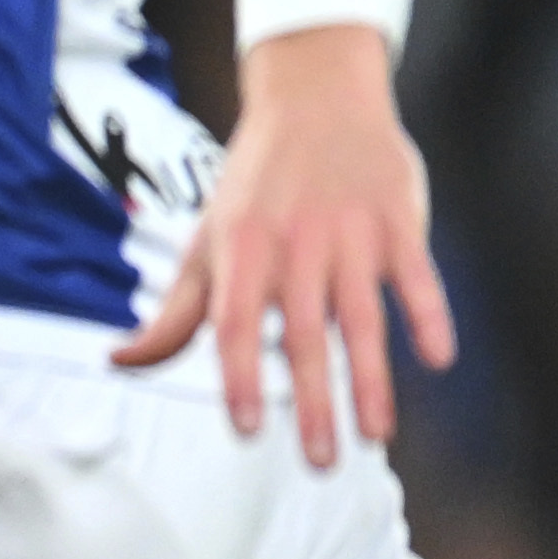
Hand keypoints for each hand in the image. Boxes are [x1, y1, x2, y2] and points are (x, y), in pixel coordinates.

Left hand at [116, 23, 449, 468]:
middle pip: (302, 338)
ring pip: (362, 319)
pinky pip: (417, 277)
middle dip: (314, 404)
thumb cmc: (254, 184)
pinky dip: (429, 316)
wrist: (315, 96)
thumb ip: (177, 312)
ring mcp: (350, 236)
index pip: (232, 328)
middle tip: (323, 462)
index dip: (238, 379)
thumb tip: (119, 361)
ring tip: (376, 437)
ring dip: (371, 381)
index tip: (249, 430)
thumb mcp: (206, 241)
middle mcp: (293, 248)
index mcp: (240, 254)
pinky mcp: (398, 223)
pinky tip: (437, 360)